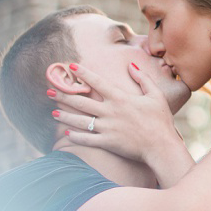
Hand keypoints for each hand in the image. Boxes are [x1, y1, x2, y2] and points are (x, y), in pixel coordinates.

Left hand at [50, 63, 178, 162]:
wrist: (161, 146)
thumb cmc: (161, 120)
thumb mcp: (156, 96)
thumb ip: (143, 79)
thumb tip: (131, 65)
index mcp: (121, 98)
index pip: (97, 82)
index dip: (83, 73)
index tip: (70, 67)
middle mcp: (110, 111)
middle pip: (81, 101)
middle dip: (63, 95)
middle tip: (49, 91)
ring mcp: (107, 128)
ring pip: (80, 121)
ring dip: (65, 116)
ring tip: (54, 112)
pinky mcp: (107, 142)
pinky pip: (87, 139)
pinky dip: (76, 137)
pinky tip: (67, 134)